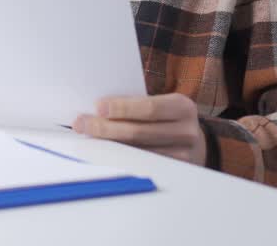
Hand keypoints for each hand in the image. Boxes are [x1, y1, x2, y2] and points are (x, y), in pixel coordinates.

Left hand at [72, 94, 206, 165]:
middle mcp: (186, 131)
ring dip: (108, 145)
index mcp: (182, 107)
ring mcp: (183, 155)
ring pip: (137, 152)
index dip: (123, 108)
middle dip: (106, 127)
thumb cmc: (166, 118)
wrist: (194, 142)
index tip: (98, 106)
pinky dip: (119, 158)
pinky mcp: (174, 172)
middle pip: (139, 132)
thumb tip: (97, 109)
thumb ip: (136, 104)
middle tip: (82, 123)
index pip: (149, 107)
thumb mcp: (160, 104)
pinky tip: (103, 153)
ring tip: (86, 137)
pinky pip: (141, 165)